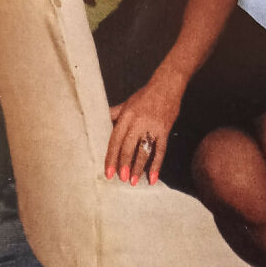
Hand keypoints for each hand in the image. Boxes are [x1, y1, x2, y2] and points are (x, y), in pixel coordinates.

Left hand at [104, 67, 183, 185]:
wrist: (167, 85)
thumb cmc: (145, 95)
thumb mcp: (126, 103)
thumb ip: (113, 115)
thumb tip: (98, 123)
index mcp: (126, 115)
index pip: (116, 139)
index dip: (111, 157)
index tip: (108, 172)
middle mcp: (138, 121)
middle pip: (128, 146)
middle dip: (124, 164)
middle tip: (121, 179)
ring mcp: (152, 126)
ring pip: (144, 150)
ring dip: (139, 167)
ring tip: (134, 181)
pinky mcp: (164, 130)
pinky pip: (160, 150)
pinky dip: (157, 165)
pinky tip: (153, 178)